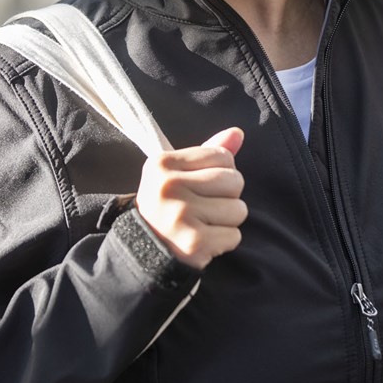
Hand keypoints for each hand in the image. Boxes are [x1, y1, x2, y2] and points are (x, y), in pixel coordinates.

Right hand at [135, 127, 246, 269]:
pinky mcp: (193, 242)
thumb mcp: (178, 173)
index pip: (223, 156)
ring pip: (238, 209)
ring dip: (228, 220)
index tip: (202, 186)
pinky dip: (225, 241)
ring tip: (205, 223)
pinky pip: (234, 236)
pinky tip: (205, 240)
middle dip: (228, 196)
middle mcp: (169, 187)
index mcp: (163, 163)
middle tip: (205, 207)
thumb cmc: (168, 205)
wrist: (144, 250)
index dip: (222, 172)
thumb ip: (209, 151)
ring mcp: (181, 215)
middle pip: (234, 181)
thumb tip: (238, 133)